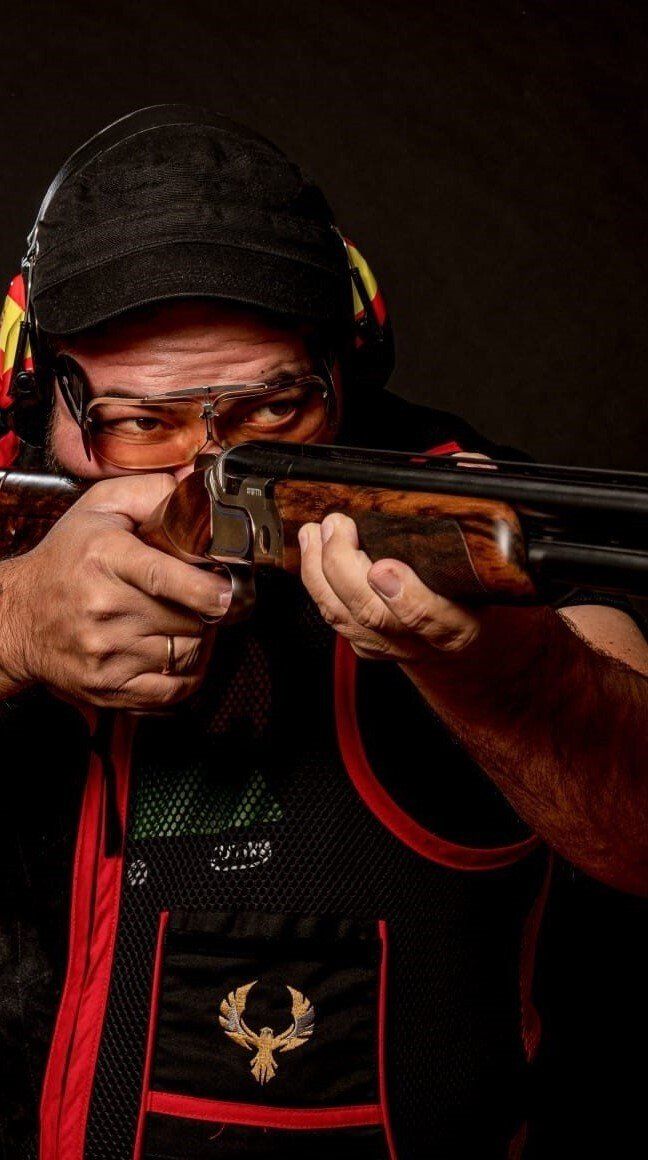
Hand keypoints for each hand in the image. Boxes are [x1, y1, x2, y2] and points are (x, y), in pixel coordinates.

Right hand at [0, 474, 230, 709]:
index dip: (205, 589)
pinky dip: (188, 675)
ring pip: (185, 654)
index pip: (164, 578)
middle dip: (206, 611)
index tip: (226, 592)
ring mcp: (106, 653)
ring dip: (198, 640)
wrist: (17, 617)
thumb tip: (193, 491)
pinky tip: (181, 654)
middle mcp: (104, 608)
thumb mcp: (99, 509)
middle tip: (204, 600)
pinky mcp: (109, 687)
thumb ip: (150, 492)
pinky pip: (172, 692)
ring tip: (186, 622)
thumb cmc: (64, 561)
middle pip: (186, 619)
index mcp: (104, 558)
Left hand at [298, 512, 481, 662]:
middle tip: (337, 527)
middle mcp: (422, 644)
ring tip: (315, 532)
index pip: (434, 620)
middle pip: (374, 615)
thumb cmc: (475, 587)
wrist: (465, 633)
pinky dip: (316, 583)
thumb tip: (468, 464)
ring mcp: (389, 647)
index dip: (407, 598)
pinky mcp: (364, 646)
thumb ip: (477, 505)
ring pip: (344, 617)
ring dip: (321, 573)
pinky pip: (332, 618)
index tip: (383, 568)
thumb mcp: (490, 553)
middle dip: (346, 568)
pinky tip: (311, 551)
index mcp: (461, 626)